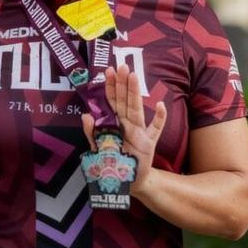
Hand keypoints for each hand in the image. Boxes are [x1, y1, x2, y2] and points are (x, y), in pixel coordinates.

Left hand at [81, 64, 166, 194]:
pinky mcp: (149, 143)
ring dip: (135, 93)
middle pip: (124, 100)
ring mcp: (139, 132)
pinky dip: (160, 118)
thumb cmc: (113, 162)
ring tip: (134, 76)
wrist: (128, 182)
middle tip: (122, 65)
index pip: (111, 101)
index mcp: (114, 124)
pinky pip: (156, 129)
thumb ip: (92, 133)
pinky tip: (162, 106)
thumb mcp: (98, 149)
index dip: (109, 87)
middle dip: (122, 83)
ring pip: (137, 108)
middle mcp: (127, 124)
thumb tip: (86, 115)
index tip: (107, 70)